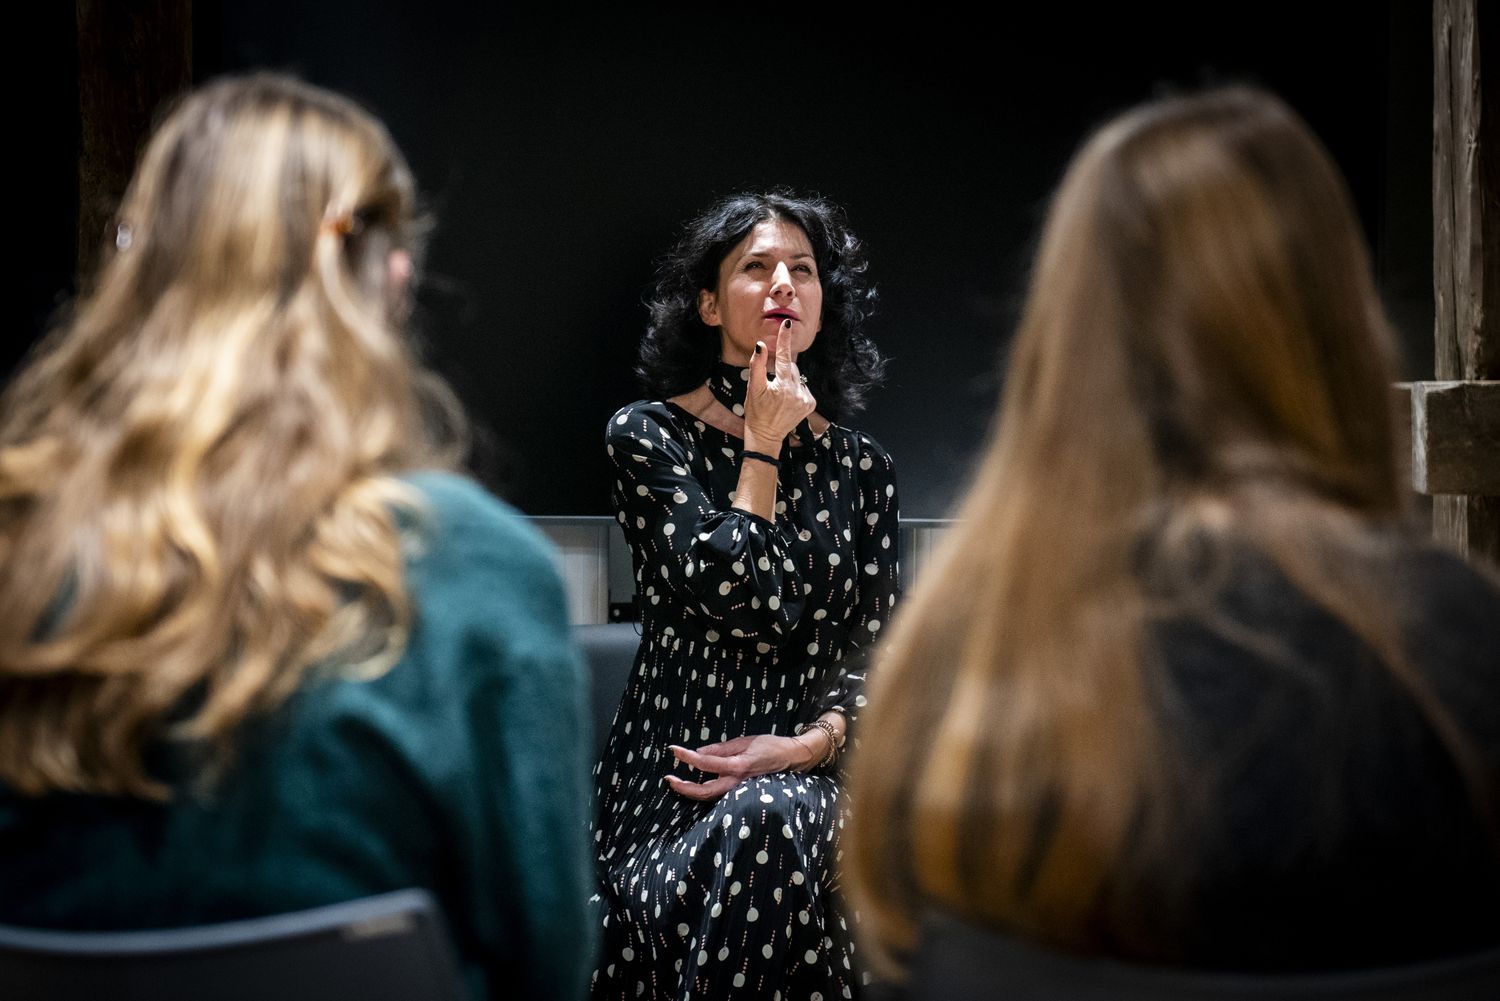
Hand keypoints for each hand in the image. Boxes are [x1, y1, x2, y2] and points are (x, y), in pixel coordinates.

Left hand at [664, 733, 815, 800]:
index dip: (687, 757)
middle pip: (704, 791)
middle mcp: (738, 782)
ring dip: (692, 791)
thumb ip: (721, 749)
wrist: (794, 758)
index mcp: (738, 766)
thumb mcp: (745, 741)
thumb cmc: (771, 746)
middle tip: (668, 778)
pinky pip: (720, 795)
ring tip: (676, 782)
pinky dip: (704, 792)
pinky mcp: (742, 793)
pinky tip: (695, 785)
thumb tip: (699, 753)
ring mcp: (740, 791)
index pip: (706, 763)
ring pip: (711, 797)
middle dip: (684, 787)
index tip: (673, 750)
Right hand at [742, 320, 815, 451]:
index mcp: (783, 386)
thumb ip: (757, 366)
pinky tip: (787, 400)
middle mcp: (798, 392)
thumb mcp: (752, 389)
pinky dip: (796, 390)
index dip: (784, 339)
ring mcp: (806, 399)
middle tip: (771, 384)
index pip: (785, 357)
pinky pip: (803, 388)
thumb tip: (760, 346)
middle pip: (791, 368)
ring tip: (778, 396)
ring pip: (798, 378)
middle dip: (782, 370)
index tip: (786, 323)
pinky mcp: (810, 405)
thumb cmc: (756, 412)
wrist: (766, 435)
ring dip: (789, 381)